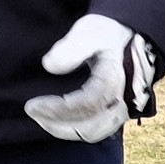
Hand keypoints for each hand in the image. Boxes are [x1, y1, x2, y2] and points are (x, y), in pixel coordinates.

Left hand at [24, 12, 156, 142]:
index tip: (33, 104)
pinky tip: (56, 121)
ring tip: (41, 118)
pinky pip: (96, 130)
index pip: (87, 104)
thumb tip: (49, 65)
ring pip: (94, 132)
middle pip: (90, 126)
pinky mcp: (117, 113)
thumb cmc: (109, 33)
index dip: (58, 109)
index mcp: (116, 79)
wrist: (132, 36)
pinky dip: (75, 130)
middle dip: (57, 123)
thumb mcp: (92, 31)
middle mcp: (122, 100)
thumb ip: (73, 46)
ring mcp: (122, 109)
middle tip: (32, 111)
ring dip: (64, 130)